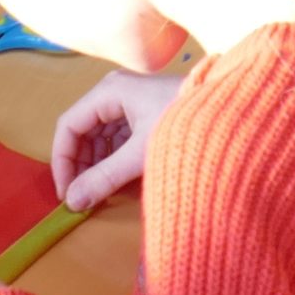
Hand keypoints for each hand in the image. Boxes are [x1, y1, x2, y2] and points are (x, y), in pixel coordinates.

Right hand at [51, 70, 182, 210]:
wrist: (232, 113)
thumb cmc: (184, 126)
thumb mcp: (140, 156)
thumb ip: (104, 179)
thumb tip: (73, 202)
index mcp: (109, 92)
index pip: (69, 126)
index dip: (62, 161)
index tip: (66, 193)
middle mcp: (115, 92)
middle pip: (83, 131)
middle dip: (80, 165)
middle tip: (83, 198)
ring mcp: (131, 101)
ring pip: (101, 136)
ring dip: (97, 165)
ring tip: (101, 192)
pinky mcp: (145, 113)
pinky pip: (119, 138)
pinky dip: (114, 159)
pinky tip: (119, 181)